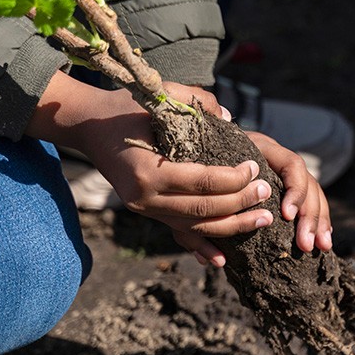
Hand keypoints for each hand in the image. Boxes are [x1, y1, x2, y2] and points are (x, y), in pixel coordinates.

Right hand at [28, 73, 332, 266]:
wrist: (87, 125)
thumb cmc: (127, 107)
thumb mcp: (160, 94)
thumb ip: (197, 102)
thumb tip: (229, 118)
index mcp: (147, 170)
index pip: (202, 181)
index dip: (234, 179)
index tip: (255, 168)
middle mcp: (144, 197)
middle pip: (203, 208)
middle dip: (240, 203)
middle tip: (266, 193)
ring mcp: (144, 210)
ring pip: (196, 226)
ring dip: (232, 226)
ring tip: (263, 219)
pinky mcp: (147, 214)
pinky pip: (179, 233)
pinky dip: (202, 246)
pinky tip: (223, 260)